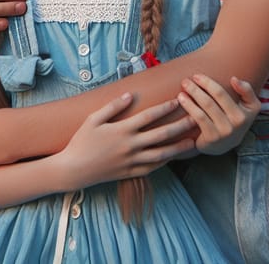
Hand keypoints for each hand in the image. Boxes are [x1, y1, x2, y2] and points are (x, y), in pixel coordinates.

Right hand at [58, 93, 196, 189]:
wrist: (74, 169)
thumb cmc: (82, 141)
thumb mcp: (93, 119)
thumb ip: (113, 106)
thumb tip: (131, 94)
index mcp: (122, 130)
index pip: (149, 116)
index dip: (165, 107)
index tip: (177, 100)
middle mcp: (130, 146)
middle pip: (161, 135)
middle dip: (179, 126)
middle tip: (195, 118)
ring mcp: (132, 161)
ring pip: (161, 154)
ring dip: (179, 147)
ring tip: (193, 141)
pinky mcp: (131, 173)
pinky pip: (152, 168)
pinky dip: (165, 161)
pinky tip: (174, 156)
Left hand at [177, 75, 259, 154]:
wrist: (225, 144)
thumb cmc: (234, 118)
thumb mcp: (249, 105)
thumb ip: (246, 90)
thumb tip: (234, 79)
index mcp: (248, 110)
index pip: (224, 92)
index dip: (209, 83)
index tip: (197, 76)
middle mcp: (238, 122)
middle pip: (215, 97)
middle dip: (198, 86)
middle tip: (186, 81)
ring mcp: (225, 131)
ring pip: (207, 106)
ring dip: (193, 94)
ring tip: (183, 88)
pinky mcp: (213, 138)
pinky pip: (200, 118)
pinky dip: (190, 106)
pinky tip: (182, 100)